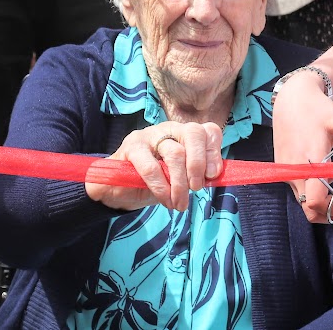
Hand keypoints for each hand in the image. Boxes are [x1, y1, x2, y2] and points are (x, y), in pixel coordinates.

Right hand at [85, 121, 223, 211]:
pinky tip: (165, 199)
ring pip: (175, 152)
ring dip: (180, 184)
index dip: (214, 151)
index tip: (212, 175)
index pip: (208, 131)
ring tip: (179, 204)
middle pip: (194, 134)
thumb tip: (214, 175)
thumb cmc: (155, 182)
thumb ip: (197, 174)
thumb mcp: (180, 179)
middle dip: (199, 164)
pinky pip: (151, 166)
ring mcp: (151, 134)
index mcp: (186, 133)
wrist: (118, 190)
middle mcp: (171, 128)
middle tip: (197, 188)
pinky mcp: (132, 146)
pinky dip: (161, 187)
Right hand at [272, 71, 332, 224]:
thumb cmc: (316, 108)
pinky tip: (330, 173)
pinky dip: (316, 192)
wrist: (290, 99)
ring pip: (304, 204)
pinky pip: (300, 192)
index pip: (315, 201)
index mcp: (309, 162)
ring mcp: (288, 173)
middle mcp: (295, 172)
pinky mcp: (286, 171)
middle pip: (310, 210)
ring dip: (326, 201)